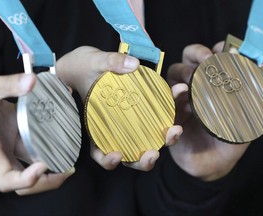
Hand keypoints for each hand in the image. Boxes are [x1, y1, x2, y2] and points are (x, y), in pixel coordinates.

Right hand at [0, 73, 73, 194]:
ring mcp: (13, 146)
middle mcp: (3, 153)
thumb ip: (7, 85)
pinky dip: (51, 147)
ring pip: (33, 165)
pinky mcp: (20, 137)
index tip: (43, 165)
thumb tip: (31, 81)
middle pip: (24, 181)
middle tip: (68, 170)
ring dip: (53, 165)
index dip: (25, 179)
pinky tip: (64, 139)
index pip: (6, 180)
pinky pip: (37, 148)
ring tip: (71, 158)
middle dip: (47, 180)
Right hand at [57, 46, 183, 170]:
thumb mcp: (92, 62)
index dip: (108, 160)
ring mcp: (131, 122)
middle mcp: (115, 130)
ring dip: (163, 140)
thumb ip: (110, 63)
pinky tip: (178, 91)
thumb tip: (133, 65)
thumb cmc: (84, 67)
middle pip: (130, 154)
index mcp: (97, 128)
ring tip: (175, 129)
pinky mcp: (144, 110)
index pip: (100, 152)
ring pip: (148, 140)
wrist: (91, 63)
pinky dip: (170, 108)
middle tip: (154, 153)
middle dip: (144, 160)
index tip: (117, 155)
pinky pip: (158, 115)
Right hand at [167, 43, 262, 180]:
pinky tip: (180, 112)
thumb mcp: (248, 124)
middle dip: (194, 55)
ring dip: (178, 77)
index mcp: (211, 87)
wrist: (212, 166)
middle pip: (187, 61)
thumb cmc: (229, 142)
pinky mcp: (170, 117)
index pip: (210, 59)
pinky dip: (171, 101)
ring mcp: (180, 102)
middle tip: (205, 61)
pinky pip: (165, 106)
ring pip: (172, 79)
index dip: (215, 49)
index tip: (223, 49)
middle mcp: (194, 90)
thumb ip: (262, 107)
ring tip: (186, 86)